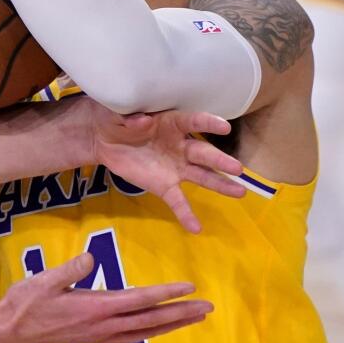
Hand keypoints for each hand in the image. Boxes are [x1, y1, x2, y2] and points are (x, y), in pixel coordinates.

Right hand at [0, 253, 209, 342]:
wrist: (12, 334)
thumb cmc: (26, 303)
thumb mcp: (45, 280)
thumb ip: (70, 269)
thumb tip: (91, 257)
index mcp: (95, 308)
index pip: (139, 300)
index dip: (165, 294)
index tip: (189, 288)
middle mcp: (104, 326)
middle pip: (151, 320)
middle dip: (181, 313)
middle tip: (207, 308)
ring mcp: (101, 337)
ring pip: (145, 332)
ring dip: (172, 325)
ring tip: (194, 318)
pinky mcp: (96, 342)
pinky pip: (133, 338)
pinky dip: (153, 332)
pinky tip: (161, 328)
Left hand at [90, 106, 245, 233]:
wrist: (103, 139)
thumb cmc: (117, 120)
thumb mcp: (119, 114)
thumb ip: (131, 118)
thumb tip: (144, 121)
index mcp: (172, 123)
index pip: (194, 122)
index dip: (209, 123)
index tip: (225, 127)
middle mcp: (180, 145)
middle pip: (204, 153)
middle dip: (220, 161)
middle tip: (238, 169)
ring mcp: (175, 167)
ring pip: (201, 176)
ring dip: (220, 184)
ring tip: (240, 192)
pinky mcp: (164, 185)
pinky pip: (178, 201)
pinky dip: (186, 214)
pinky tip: (196, 228)